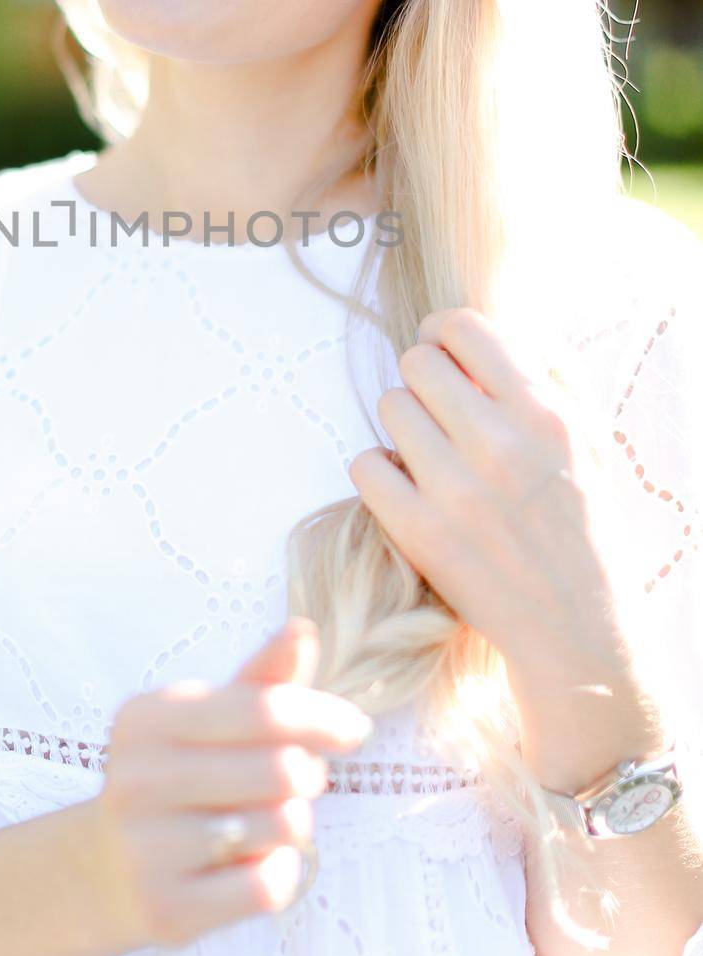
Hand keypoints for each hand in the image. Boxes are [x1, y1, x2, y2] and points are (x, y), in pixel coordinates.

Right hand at [91, 615, 372, 949]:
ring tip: (265, 819)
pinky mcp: (169, 908)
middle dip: (307, 774)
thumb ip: (261, 679)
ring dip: (294, 823)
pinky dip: (281, 871)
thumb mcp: (207, 719)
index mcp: (147, 718)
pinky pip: (268, 885)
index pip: (264, 708)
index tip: (356, 729)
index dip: (323, 717)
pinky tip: (257, 860)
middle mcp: (138, 779)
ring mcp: (148, 847)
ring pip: (281, 827)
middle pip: (281, 770)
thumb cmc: (178, 776)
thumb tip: (304, 628)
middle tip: (300, 779)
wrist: (106, 869)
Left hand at [348, 305, 630, 687]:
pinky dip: (380, 473)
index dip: (445, 334)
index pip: (462, 326)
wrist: (578, 628)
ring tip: (431, 454)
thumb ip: (552, 376)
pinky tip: (408, 487)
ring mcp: (455, 490)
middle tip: (440, 411)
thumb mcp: (592, 440)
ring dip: (404, 425)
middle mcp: (498, 445)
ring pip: (389, 407)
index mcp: (544, 414)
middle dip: (424, 380)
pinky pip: (364, 464)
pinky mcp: (418, 533)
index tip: (446, 355)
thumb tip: (500, 331)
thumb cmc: (585, 527)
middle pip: (416, 362)